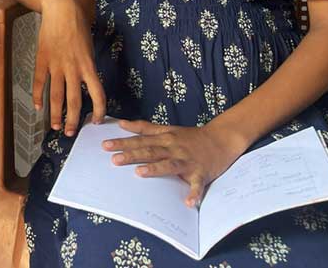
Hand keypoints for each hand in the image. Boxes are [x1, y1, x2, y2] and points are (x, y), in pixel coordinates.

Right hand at [34, 0, 105, 136]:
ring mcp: (56, 65)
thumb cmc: (79, 24)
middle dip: (73, 120)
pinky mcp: (42, 60)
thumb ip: (87, 66)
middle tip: (72, 132)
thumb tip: (86, 84)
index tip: (97, 120)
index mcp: (88, 64)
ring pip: (56, 96)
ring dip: (56, 114)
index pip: (98, 94)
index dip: (99, 110)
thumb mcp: (89, 46)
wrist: (60, 8)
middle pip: (74, 100)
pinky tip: (38, 107)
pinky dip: (38, 96)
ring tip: (56, 126)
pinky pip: (40, 82)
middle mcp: (73, 68)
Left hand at [102, 119, 248, 206]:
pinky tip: (189, 203)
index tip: (105, 145)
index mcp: (165, 138)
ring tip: (140, 173)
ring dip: (155, 169)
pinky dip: (194, 193)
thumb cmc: (191, 137)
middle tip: (114, 159)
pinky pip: (198, 185)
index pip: (140, 140)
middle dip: (132, 154)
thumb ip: (144, 127)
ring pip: (169, 164)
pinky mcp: (202, 173)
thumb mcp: (167, 128)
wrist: (221, 139)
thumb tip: (122, 124)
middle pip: (150, 151)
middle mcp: (174, 148)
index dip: (123, 143)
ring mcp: (187, 161)